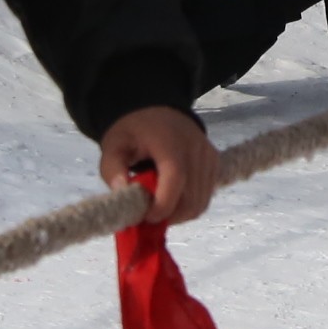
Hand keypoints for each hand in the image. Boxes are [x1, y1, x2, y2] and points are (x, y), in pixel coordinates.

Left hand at [100, 104, 218, 224]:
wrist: (158, 111)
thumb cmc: (134, 131)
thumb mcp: (113, 145)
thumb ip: (112, 169)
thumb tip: (122, 191)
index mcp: (170, 142)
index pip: (175, 178)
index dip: (163, 205)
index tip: (145, 217)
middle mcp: (196, 149)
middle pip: (191, 198)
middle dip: (169, 215)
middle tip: (148, 216)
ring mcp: (209, 157)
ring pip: (200, 202)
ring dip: (179, 214)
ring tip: (159, 208)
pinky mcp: (215, 164)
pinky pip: (205, 197)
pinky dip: (189, 206)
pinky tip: (172, 200)